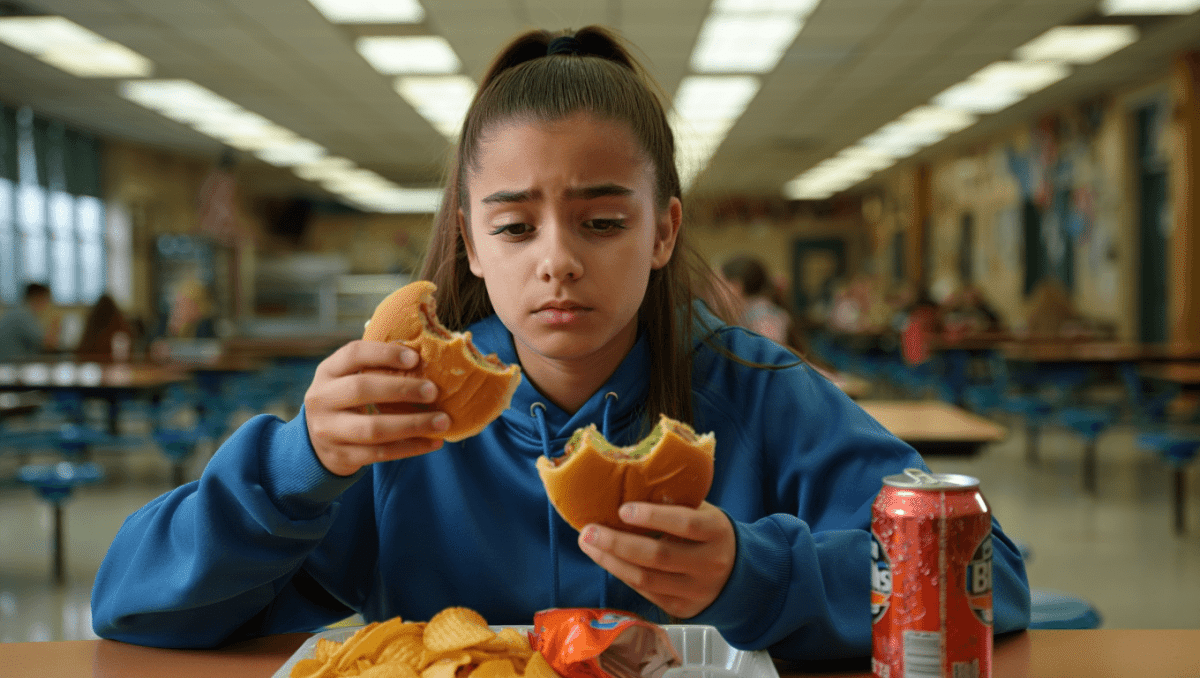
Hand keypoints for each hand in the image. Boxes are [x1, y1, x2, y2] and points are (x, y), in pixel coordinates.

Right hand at [304, 340, 449, 475]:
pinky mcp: (341, 456)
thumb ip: (376, 368)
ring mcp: (328, 430)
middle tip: (434, 391)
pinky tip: (433, 442)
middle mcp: (321, 399)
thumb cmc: (346, 402)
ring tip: (443, 422)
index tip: (416, 358)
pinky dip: (411, 448)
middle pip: (361, 389)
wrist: (317, 445)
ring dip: (413, 424)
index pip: (353, 354)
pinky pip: (380, 453)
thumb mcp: (348, 379)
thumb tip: (425, 359)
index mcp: (327, 371)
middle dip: (402, 389)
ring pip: (373, 428)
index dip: (385, 354)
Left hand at [578, 501, 735, 618]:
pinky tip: (605, 559)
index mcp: (716, 532)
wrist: (739, 574)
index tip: (623, 509)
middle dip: (617, 543)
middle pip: (657, 556)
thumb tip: (629, 487)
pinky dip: (622, 574)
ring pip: (646, 579)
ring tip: (587, 544)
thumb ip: (675, 503)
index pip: (685, 523)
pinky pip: (645, 592)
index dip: (653, 516)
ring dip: (611, 561)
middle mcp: (709, 564)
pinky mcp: (681, 608)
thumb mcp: (703, 511)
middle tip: (588, 530)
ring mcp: (695, 590)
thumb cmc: (710, 533)